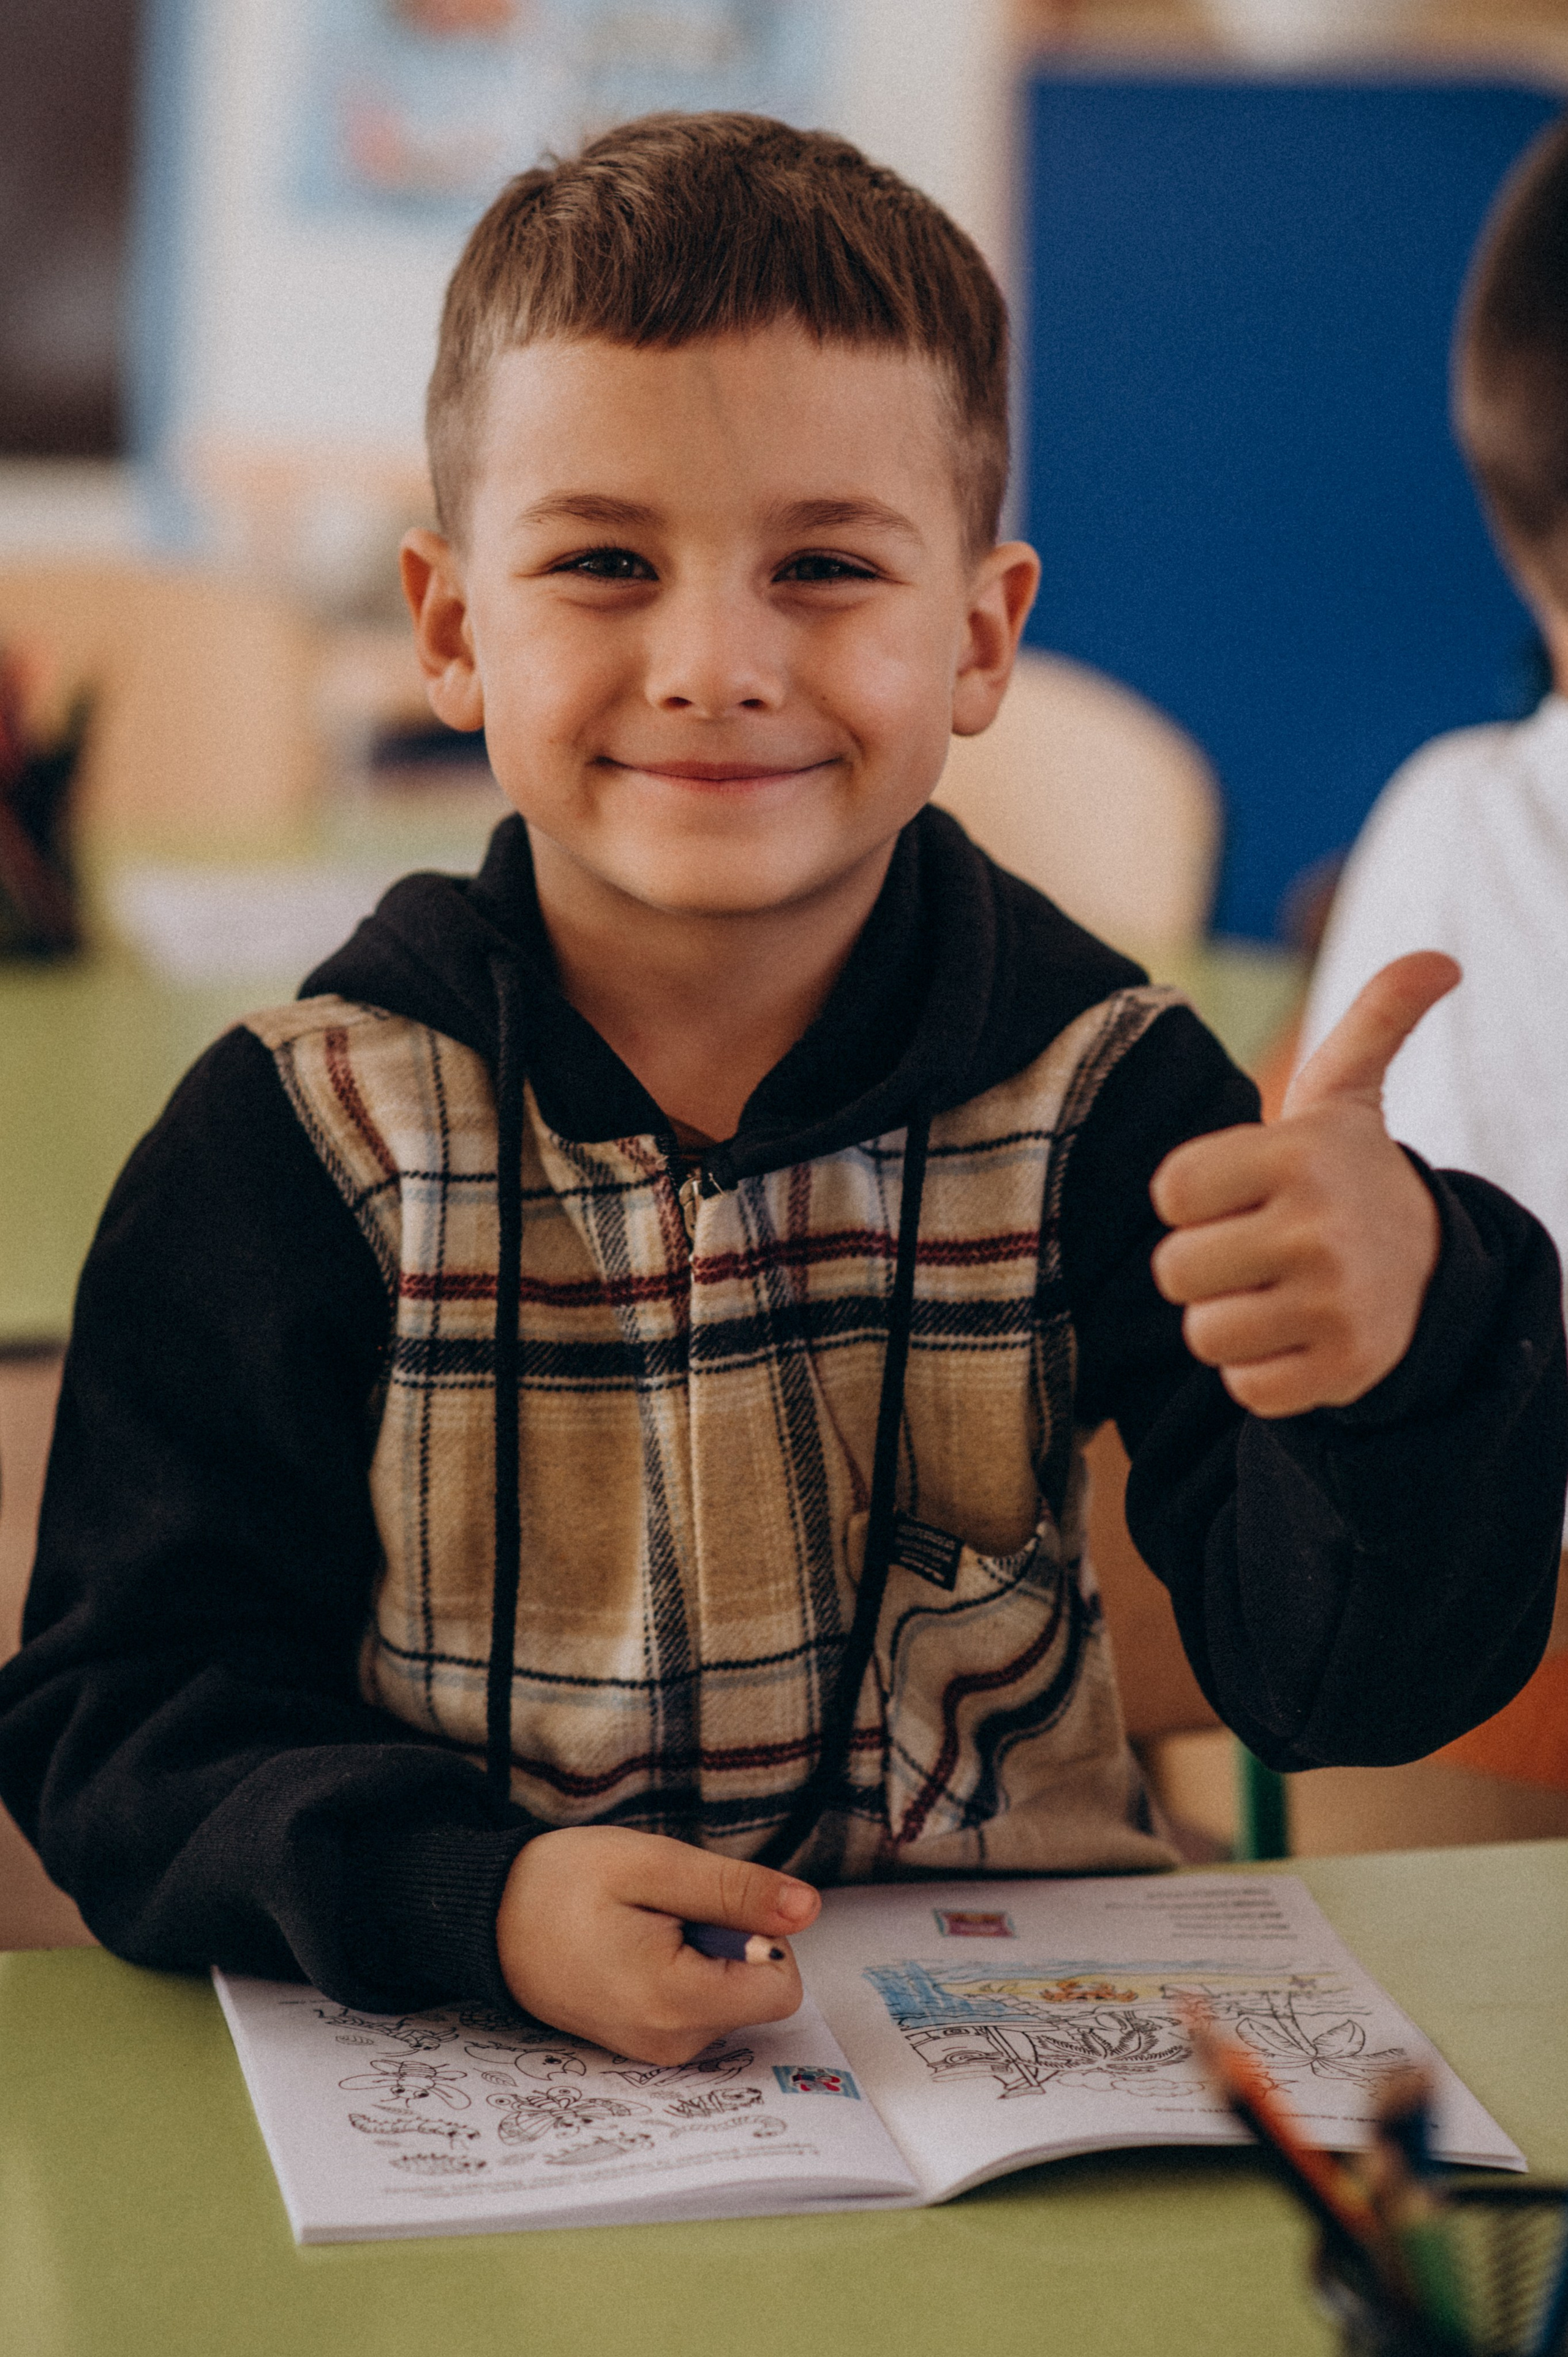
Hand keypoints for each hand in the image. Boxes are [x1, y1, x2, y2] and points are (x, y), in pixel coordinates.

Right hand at [495, 1826, 820, 2063]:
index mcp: (676, 2002)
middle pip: (757, 1992)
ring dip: (705, 1954)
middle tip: (665, 1912)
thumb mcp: (654, 1865)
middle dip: (730, 1942)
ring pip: (730, 1998)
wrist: (488, 1921)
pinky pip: (699, 2007)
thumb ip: (735, 1890)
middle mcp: (671, 2043)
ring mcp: (656, 2049)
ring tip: (643, 1927)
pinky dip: (684, 1971)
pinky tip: (635, 1947)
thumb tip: (808, 1909)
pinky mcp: (645, 2043)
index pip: (782, 1987)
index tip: (710, 1907)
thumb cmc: (563, 1885)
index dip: (762, 1933)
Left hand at [1149, 952, 1460, 1417]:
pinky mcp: (1343, 1370)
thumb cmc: (1347, 1178)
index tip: (1231, 1191)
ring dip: (1227, 1320)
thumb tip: (1441, 960)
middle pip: (1175, 1270)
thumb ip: (1374, 1018)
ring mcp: (1334, 1305)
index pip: (1169, 1190)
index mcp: (1299, 1155)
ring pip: (1205, 1335)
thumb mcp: (1348, 1096)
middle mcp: (1318, 1229)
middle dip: (1201, 1264)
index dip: (1188, 1197)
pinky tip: (1294, 1335)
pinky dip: (1259, 1372)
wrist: (1431, 1272)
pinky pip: (1245, 1388)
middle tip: (1250, 1248)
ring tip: (1271, 1291)